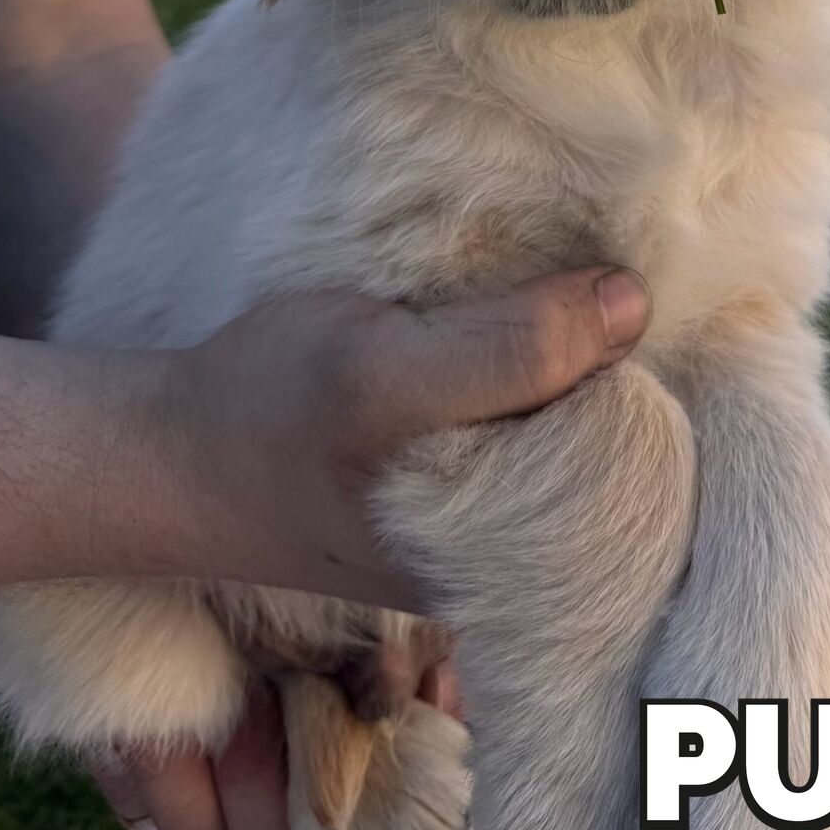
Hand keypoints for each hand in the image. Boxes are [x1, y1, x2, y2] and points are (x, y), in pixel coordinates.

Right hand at [98, 265, 647, 829]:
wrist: (171, 456)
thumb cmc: (273, 409)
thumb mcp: (382, 368)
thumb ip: (507, 347)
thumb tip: (632, 304)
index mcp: (516, 549)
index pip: (652, 465)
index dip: (658, 374)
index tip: (639, 294)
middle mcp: (519, 554)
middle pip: (629, 450)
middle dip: (629, 366)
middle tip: (611, 275)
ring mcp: (493, 526)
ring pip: (586, 434)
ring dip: (585, 363)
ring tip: (570, 292)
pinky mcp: (466, 492)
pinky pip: (542, 430)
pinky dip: (545, 374)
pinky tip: (530, 322)